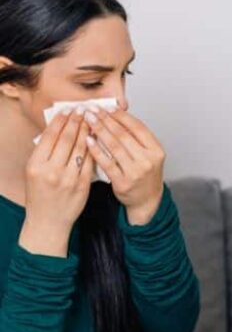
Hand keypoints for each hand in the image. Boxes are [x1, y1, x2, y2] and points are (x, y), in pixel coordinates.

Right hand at [21, 107, 94, 254]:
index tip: (68, 110)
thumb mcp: (34, 172)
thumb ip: (44, 153)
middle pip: (67, 140)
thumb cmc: (40, 195)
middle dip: (76, 122)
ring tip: (92, 120)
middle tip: (83, 110)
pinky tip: (98, 138)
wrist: (48, 221)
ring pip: (81, 149)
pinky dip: (95, 148)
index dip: (61, 121)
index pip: (50, 137)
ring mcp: (69, 178)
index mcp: (36, 165)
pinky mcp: (83, 185)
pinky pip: (91, 162)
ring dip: (88, 132)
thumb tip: (58, 129)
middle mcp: (52, 171)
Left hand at [83, 104, 165, 223]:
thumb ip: (137, 138)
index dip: (121, 116)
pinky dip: (96, 150)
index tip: (108, 107)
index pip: (138, 127)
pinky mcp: (123, 182)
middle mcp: (148, 160)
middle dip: (106, 120)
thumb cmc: (145, 174)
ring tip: (88, 121)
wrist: (147, 200)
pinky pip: (106, 162)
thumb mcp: (149, 154)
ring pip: (114, 147)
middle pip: (124, 135)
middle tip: (92, 110)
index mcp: (156, 150)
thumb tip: (116, 115)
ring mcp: (136, 172)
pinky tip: (88, 140)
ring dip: (99, 131)